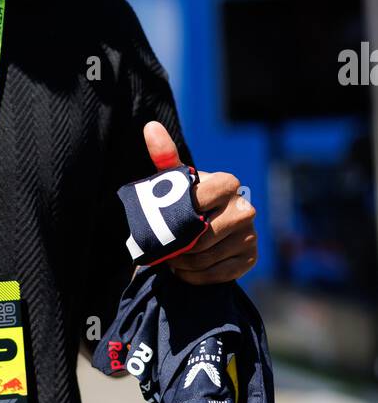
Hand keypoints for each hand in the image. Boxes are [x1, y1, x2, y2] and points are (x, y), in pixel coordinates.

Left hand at [143, 121, 257, 284]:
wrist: (199, 234)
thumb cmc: (183, 202)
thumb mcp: (172, 182)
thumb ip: (165, 157)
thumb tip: (150, 127)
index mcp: (228, 183)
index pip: (202, 200)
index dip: (179, 216)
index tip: (164, 222)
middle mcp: (245, 208)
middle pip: (204, 235)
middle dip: (178, 246)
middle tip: (164, 247)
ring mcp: (250, 234)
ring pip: (207, 257)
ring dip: (183, 262)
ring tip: (173, 257)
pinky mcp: (250, 258)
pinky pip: (216, 274)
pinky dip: (194, 276)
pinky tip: (185, 269)